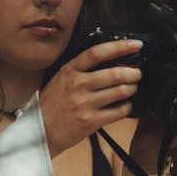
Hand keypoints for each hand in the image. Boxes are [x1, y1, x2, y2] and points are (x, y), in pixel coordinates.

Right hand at [40, 38, 142, 156]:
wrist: (40, 130)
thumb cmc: (52, 105)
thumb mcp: (60, 79)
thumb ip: (80, 70)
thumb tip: (110, 61)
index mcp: (69, 71)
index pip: (97, 53)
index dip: (119, 47)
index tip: (134, 45)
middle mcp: (77, 85)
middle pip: (114, 74)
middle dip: (133, 73)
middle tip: (136, 73)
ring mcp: (84, 104)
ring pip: (120, 91)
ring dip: (131, 88)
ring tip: (131, 88)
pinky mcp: (91, 121)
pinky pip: (118, 111)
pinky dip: (126, 107)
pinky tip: (124, 105)